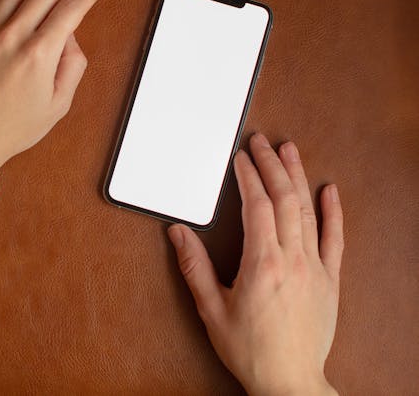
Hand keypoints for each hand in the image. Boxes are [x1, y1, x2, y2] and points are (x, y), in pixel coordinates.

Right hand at [168, 133, 343, 394]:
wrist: (289, 381)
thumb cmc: (250, 350)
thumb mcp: (211, 308)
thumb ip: (194, 267)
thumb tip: (179, 234)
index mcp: (263, 264)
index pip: (258, 206)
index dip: (249, 176)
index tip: (240, 157)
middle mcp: (293, 260)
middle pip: (284, 199)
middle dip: (271, 165)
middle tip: (261, 142)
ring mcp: (315, 268)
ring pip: (308, 211)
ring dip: (298, 177)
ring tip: (290, 151)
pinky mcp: (329, 280)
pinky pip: (335, 239)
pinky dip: (333, 212)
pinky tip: (329, 190)